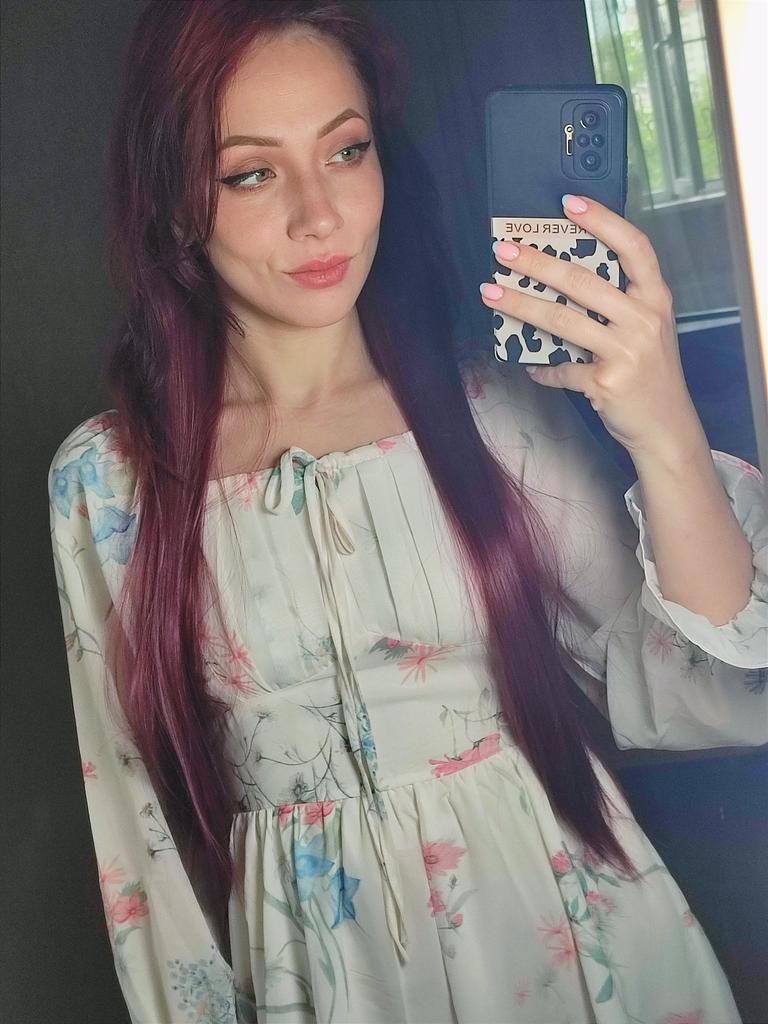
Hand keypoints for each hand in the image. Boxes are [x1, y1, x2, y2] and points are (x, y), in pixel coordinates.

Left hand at [480, 194, 702, 459]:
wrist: (665, 426)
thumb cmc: (649, 373)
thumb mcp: (646, 330)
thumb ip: (617, 304)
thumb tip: (559, 279)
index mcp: (656, 298)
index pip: (634, 246)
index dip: (603, 220)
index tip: (569, 203)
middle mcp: (644, 320)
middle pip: (583, 281)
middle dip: (537, 263)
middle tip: (504, 251)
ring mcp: (627, 351)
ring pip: (563, 320)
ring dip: (521, 306)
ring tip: (491, 293)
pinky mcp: (607, 382)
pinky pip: (561, 369)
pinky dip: (541, 369)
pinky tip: (528, 365)